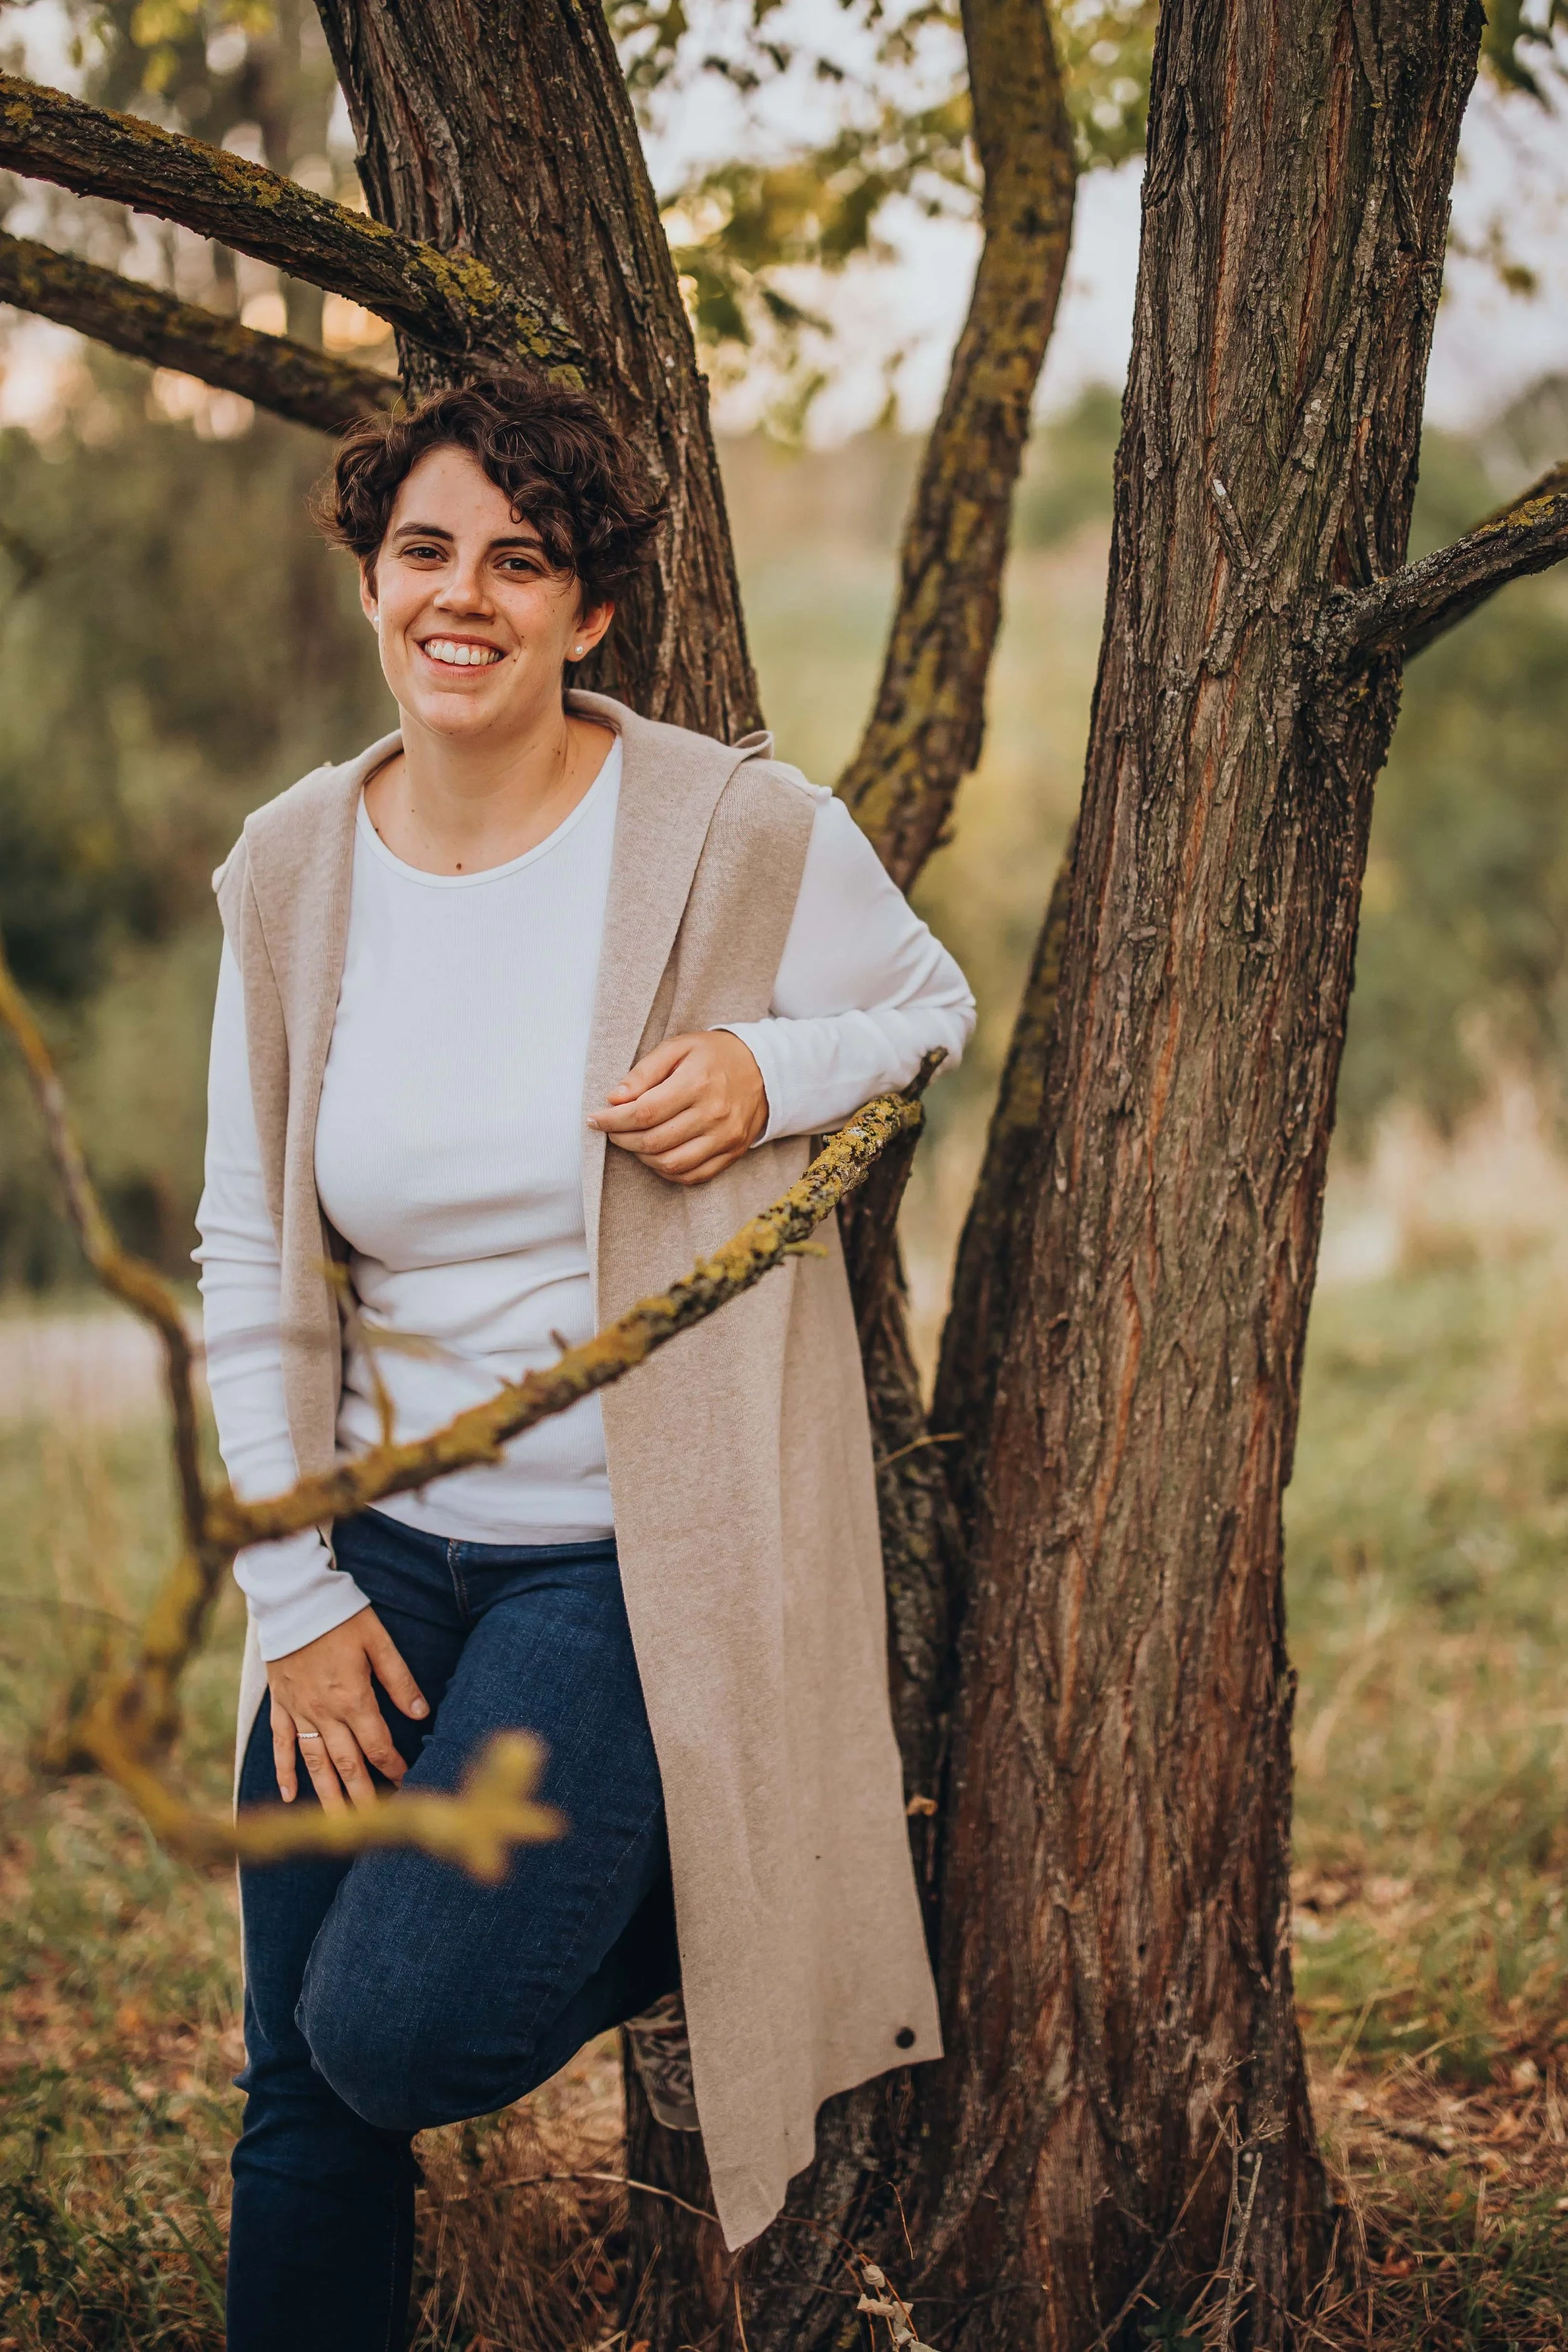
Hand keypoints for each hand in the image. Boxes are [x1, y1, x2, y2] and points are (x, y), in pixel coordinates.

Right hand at [267, 1608, 427, 1811]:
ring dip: (328, 1795)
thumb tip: (422, 1713)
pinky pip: (281, 1744)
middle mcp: (324, 1712)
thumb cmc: (340, 1615)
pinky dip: (284, 1771)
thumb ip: (399, 1679)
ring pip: (315, 1762)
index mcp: (352, 1698)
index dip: (393, 1767)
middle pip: (347, 1763)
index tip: (407, 1783)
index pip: (377, 1744)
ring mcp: (298, 1711)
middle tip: (374, 1825)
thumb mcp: (377, 1640)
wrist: (293, 1599)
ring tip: (340, 1824)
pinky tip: (290, 1796)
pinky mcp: (280, 1704)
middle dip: (363, 1796)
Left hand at [588, 1030, 767, 1185]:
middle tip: (610, 1129)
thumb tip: (614, 1098)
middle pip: (654, 1141)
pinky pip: (692, 1175)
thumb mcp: (678, 1048)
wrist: (764, 1069)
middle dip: (622, 1139)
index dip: (613, 1120)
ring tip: (632, 1141)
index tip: (595, 1119)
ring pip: (670, 1163)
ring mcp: (725, 1137)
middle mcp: (714, 1114)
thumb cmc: (713, 1056)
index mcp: (698, 1082)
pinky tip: (656, 1155)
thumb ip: (644, 1072)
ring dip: (641, 1157)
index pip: (644, 1112)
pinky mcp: (732, 1153)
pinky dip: (667, 1171)